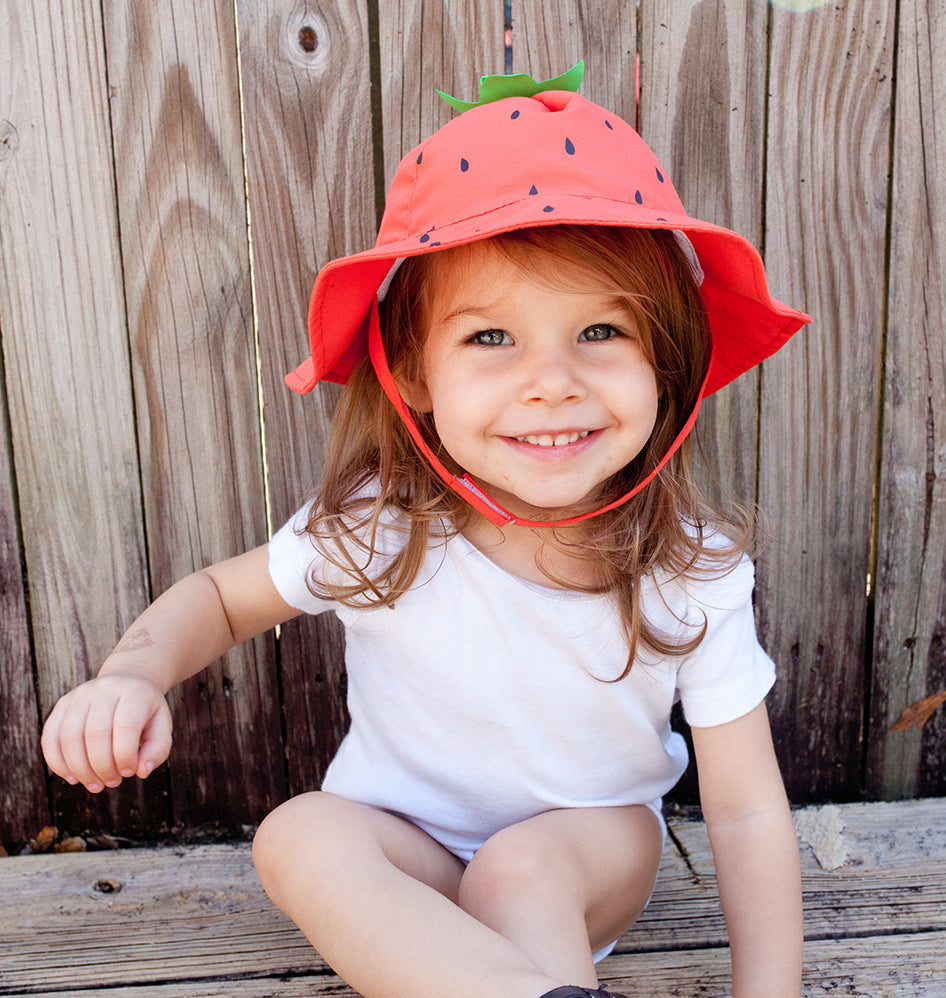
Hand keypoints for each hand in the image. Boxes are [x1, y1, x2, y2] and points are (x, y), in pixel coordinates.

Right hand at [41, 673, 172, 792]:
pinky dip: (57, 763)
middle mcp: (105, 689)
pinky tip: (72, 778)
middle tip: (112, 782)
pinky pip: (50, 737)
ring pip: (69, 736)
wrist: (129, 682)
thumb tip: (141, 771)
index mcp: (134, 692)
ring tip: (95, 784)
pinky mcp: (62, 705)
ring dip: (80, 769)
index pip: (125, 725)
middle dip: (102, 767)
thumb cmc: (146, 712)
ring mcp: (80, 695)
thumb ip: (157, 750)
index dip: (125, 755)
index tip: (131, 772)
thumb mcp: (162, 727)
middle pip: (95, 733)